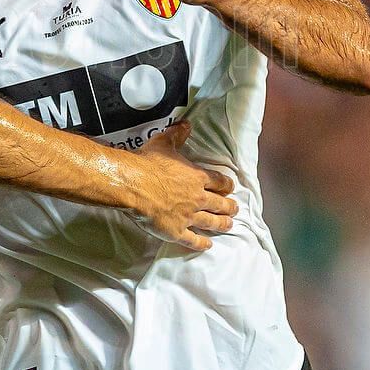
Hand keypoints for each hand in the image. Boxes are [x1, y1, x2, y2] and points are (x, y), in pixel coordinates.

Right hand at [129, 120, 237, 252]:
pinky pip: (193, 240)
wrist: (134, 185)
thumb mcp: (164, 143)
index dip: (226, 185)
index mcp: (197, 177)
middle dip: (229, 206)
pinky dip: (202, 243)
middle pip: (220, 204)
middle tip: (235, 208)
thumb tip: (186, 124)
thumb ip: (177, 134)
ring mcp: (188, 216)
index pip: (219, 182)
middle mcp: (197, 198)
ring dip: (222, 224)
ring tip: (229, 225)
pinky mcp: (177, 231)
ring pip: (211, 222)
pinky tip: (208, 245)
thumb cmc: (149, 163)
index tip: (230, 187)